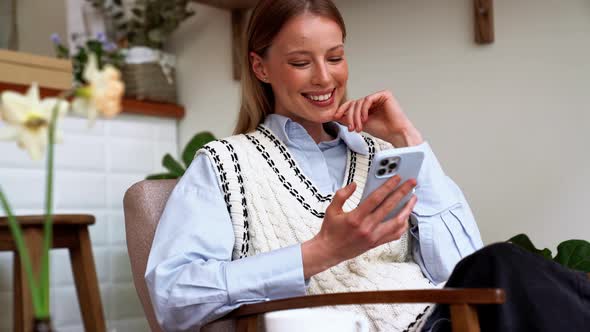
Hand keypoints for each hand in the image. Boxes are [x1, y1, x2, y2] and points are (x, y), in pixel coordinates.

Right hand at [301, 176, 416, 278]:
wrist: (329, 252)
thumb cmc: (330, 230)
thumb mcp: (331, 209)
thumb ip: (342, 195)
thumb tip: (354, 185)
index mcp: (356, 218)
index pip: (376, 199)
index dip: (388, 186)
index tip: (397, 178)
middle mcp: (367, 228)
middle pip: (390, 207)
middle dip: (403, 192)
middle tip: (411, 183)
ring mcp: (374, 237)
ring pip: (397, 222)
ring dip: (407, 209)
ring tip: (413, 199)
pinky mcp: (376, 243)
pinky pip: (395, 234)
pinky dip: (403, 224)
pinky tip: (405, 216)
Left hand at [334, 90, 422, 146]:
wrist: (396, 134)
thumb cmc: (382, 130)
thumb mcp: (361, 124)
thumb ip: (350, 119)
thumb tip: (336, 116)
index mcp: (368, 106)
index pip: (352, 104)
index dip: (342, 110)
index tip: (335, 117)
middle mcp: (373, 100)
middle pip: (354, 103)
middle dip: (350, 116)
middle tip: (351, 128)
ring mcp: (379, 96)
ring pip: (359, 102)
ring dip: (356, 116)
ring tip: (359, 127)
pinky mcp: (385, 94)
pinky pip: (368, 99)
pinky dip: (363, 110)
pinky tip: (365, 119)